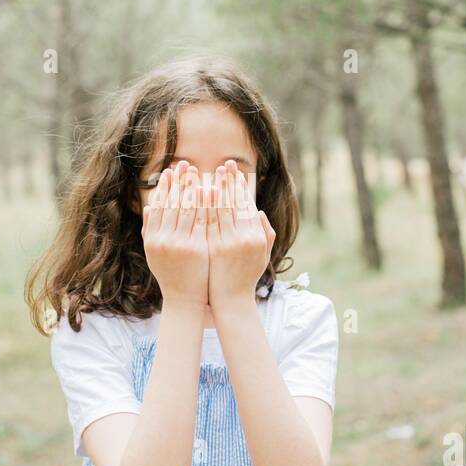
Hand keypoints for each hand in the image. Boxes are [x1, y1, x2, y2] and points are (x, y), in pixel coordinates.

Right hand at [142, 160, 208, 306]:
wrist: (185, 298)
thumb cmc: (171, 274)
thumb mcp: (155, 252)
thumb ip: (151, 229)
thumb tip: (148, 206)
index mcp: (152, 238)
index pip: (158, 205)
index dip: (164, 186)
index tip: (170, 171)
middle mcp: (163, 239)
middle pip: (172, 203)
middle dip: (179, 181)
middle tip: (185, 164)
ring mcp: (180, 244)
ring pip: (187, 209)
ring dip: (192, 188)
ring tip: (197, 172)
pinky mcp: (197, 248)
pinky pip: (202, 220)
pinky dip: (205, 204)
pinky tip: (209, 191)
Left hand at [205, 159, 274, 309]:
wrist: (231, 301)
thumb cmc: (246, 277)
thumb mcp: (263, 254)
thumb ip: (265, 232)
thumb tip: (258, 210)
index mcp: (258, 235)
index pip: (248, 203)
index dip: (240, 186)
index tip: (234, 171)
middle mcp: (246, 237)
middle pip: (235, 202)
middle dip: (229, 181)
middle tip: (224, 164)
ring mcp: (230, 242)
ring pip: (221, 209)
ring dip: (216, 188)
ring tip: (211, 173)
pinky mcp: (215, 248)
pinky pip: (208, 222)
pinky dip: (205, 206)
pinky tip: (200, 193)